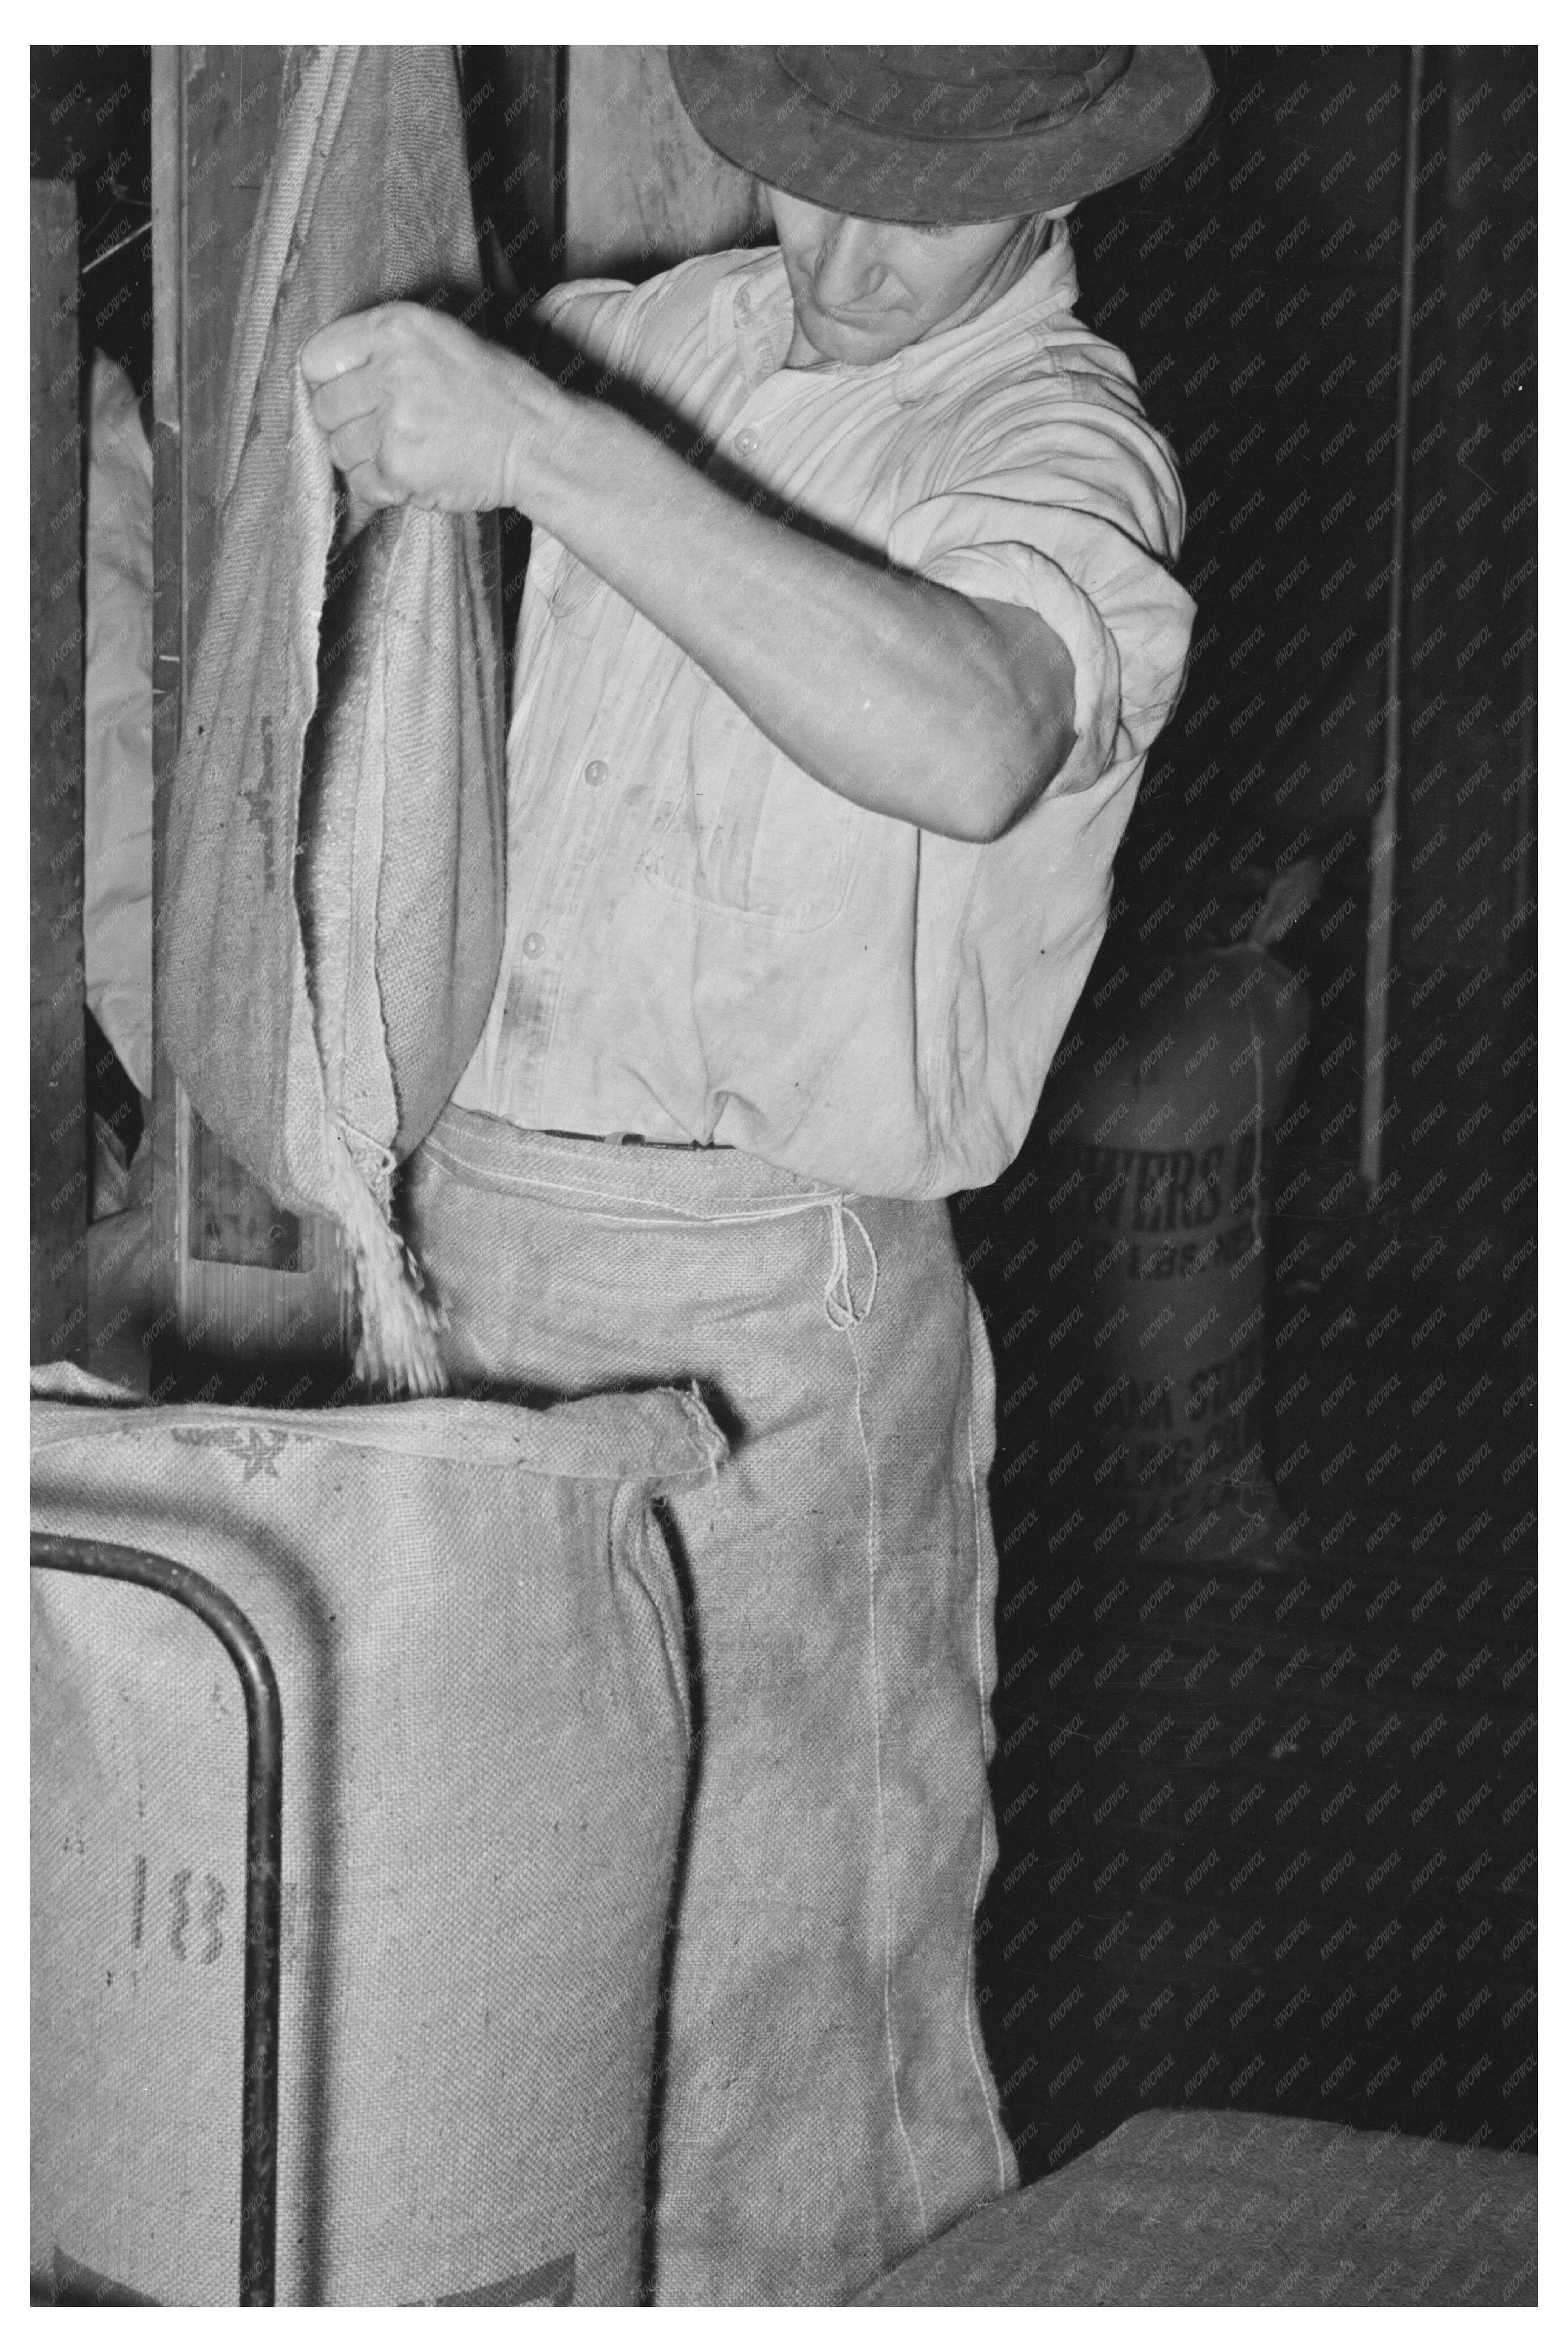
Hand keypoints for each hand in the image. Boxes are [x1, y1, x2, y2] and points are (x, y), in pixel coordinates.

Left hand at [299, 302, 532, 513]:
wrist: (538, 442)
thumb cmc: (495, 390)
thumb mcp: (441, 338)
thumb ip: (384, 345)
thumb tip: (331, 376)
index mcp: (395, 329)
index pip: (317, 358)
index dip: (329, 381)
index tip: (351, 394)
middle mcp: (389, 372)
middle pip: (324, 408)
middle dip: (346, 423)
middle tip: (382, 428)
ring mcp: (393, 425)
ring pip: (338, 450)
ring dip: (362, 457)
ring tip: (401, 451)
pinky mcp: (399, 470)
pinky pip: (360, 484)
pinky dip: (378, 487)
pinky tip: (408, 474)